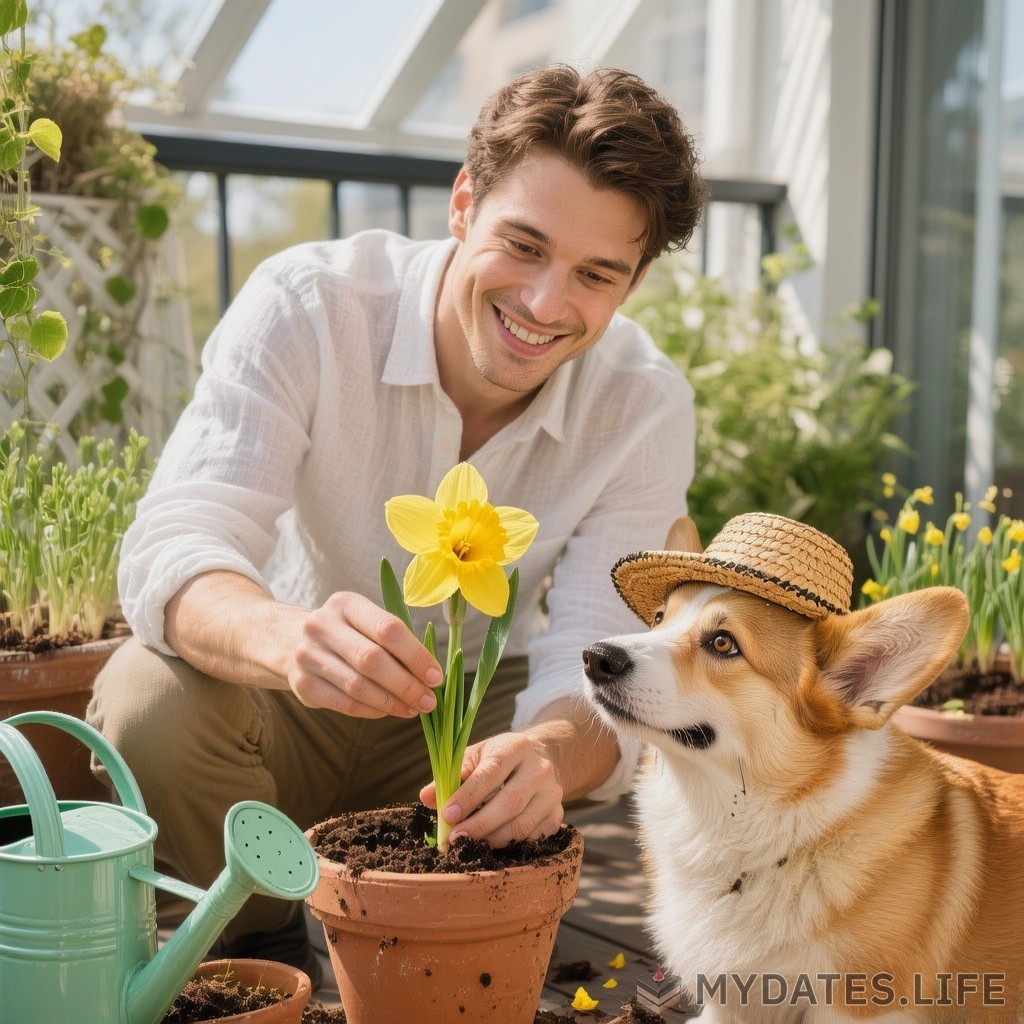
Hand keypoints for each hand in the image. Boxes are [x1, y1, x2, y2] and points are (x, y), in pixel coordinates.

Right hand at [289, 591, 441, 717]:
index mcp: (346, 604)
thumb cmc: (345, 632)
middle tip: (429, 701)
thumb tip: (431, 676)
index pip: (388, 629)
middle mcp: (322, 625)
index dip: (416, 655)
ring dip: (392, 702)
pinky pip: (344, 703)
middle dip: (406, 684)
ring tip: (413, 709)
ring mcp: (307, 654)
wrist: (288, 639)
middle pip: (372, 660)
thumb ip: (394, 642)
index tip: (436, 676)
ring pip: (358, 686)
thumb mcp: (364, 622)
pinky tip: (389, 711)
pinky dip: (372, 710)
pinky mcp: (301, 683)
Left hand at [420, 732, 564, 847]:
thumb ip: (452, 775)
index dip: (469, 796)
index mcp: (515, 747)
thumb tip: (425, 798)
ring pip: (523, 825)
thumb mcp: (476, 756)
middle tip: (455, 839)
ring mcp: (553, 794)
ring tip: (469, 845)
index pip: (491, 772)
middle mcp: (539, 769)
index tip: (447, 816)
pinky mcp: (558, 815)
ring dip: (492, 839)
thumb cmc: (499, 759)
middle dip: (479, 824)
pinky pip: (534, 838)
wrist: (539, 759)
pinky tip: (491, 845)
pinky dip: (510, 846)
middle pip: (510, 803)